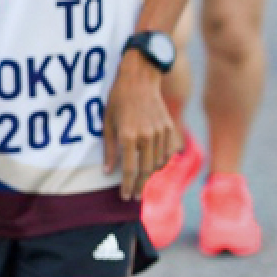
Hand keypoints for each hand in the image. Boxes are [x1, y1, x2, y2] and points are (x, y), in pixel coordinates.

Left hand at [101, 57, 178, 200]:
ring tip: (142, 182)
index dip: (127, 186)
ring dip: (150, 175)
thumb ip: (108, 149)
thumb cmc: (118, 100)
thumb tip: (107, 172)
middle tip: (135, 197)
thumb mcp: (107, 123)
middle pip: (145, 170)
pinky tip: (153, 166)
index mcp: (128, 136)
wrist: (139, 79)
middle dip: (140, 187)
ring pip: (158, 163)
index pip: (129, 170)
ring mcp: (160, 132)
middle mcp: (146, 136)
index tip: (125, 196)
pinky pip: (167, 152)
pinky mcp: (169, 128)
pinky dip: (161, 162)